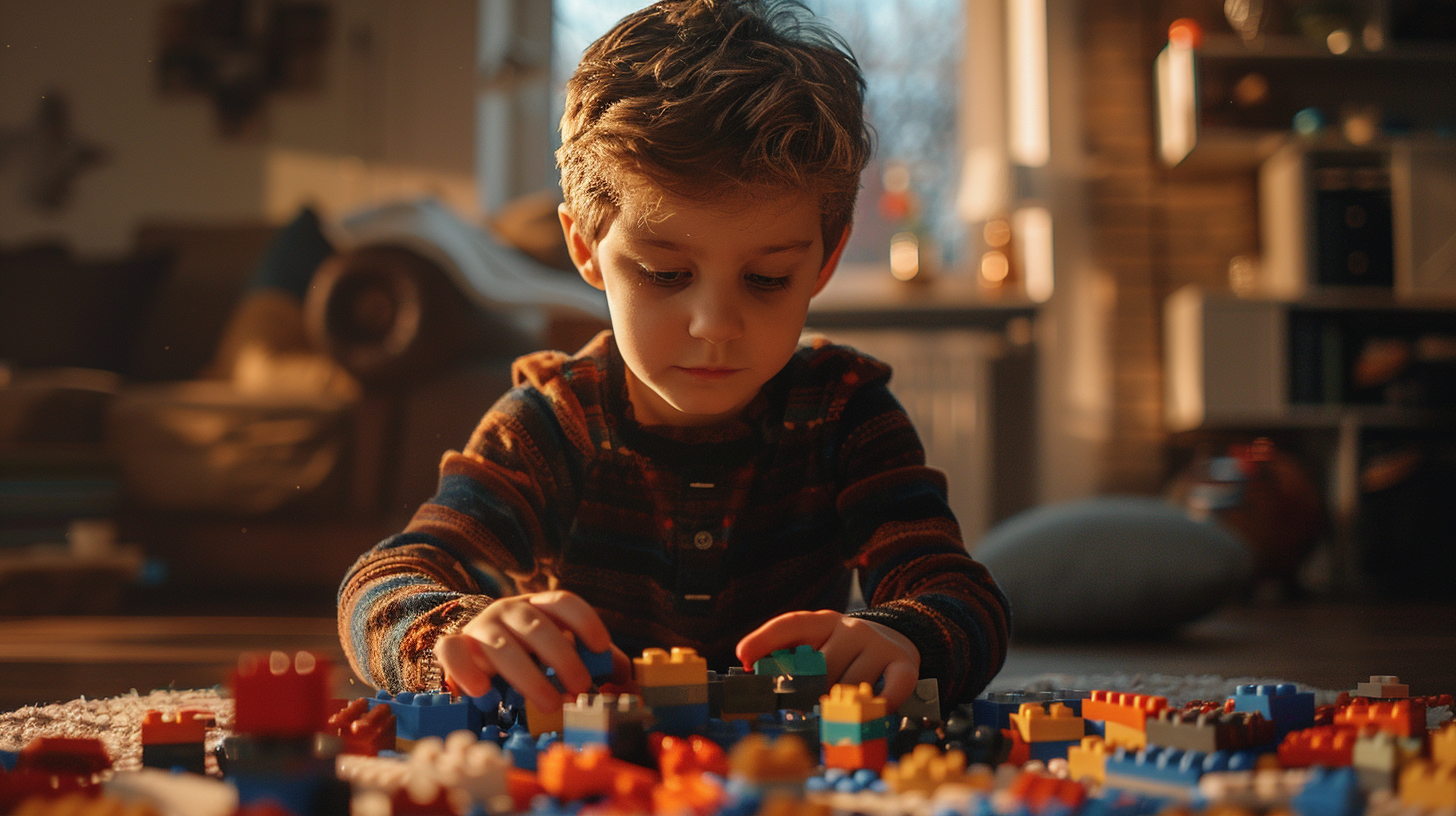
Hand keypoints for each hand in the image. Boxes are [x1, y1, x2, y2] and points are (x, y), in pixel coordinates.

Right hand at [433, 590, 629, 710]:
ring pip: (501, 645)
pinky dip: (467, 670)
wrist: (471, 648)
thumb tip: (626, 677)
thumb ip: (591, 659)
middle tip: (581, 687)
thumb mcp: (557, 650)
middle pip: (537, 625)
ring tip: (552, 704)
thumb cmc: (526, 652)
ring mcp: (480, 628)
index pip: (563, 602)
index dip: (584, 621)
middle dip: (562, 658)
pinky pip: (452, 651)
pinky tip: (484, 692)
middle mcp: (509, 611)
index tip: (601, 647)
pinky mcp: (454, 646)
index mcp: (538, 607)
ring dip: (529, 677)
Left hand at [735, 609, 920, 710]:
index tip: (742, 656)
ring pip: (853, 683)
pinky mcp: (904, 663)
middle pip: (822, 667)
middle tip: (802, 710)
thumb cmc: (845, 650)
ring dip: (843, 704)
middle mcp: (851, 628)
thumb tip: (748, 666)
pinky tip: (873, 713)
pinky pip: (893, 688)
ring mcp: (879, 645)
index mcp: (823, 622)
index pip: (791, 624)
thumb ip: (788, 654)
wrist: (896, 638)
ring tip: (836, 714)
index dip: (765, 639)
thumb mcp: (818, 643)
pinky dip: (882, 704)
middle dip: (809, 693)